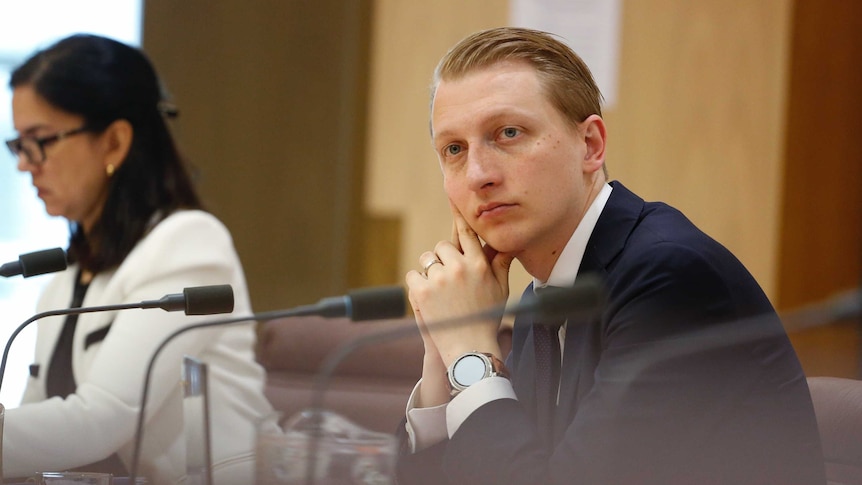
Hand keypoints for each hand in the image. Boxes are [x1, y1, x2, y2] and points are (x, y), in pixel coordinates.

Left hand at [405, 203, 513, 366]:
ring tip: (440, 294)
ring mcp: (439, 278)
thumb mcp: (500, 290)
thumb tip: (509, 243)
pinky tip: (429, 300)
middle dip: (443, 260)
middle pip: (442, 247)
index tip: (452, 195)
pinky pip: (414, 276)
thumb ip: (500, 264)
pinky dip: (417, 285)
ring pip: (427, 259)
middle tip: (449, 281)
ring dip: (430, 271)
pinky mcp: (422, 291)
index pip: (467, 232)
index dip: (459, 214)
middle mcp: (460, 267)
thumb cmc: (486, 319)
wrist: (470, 350)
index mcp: (479, 264)